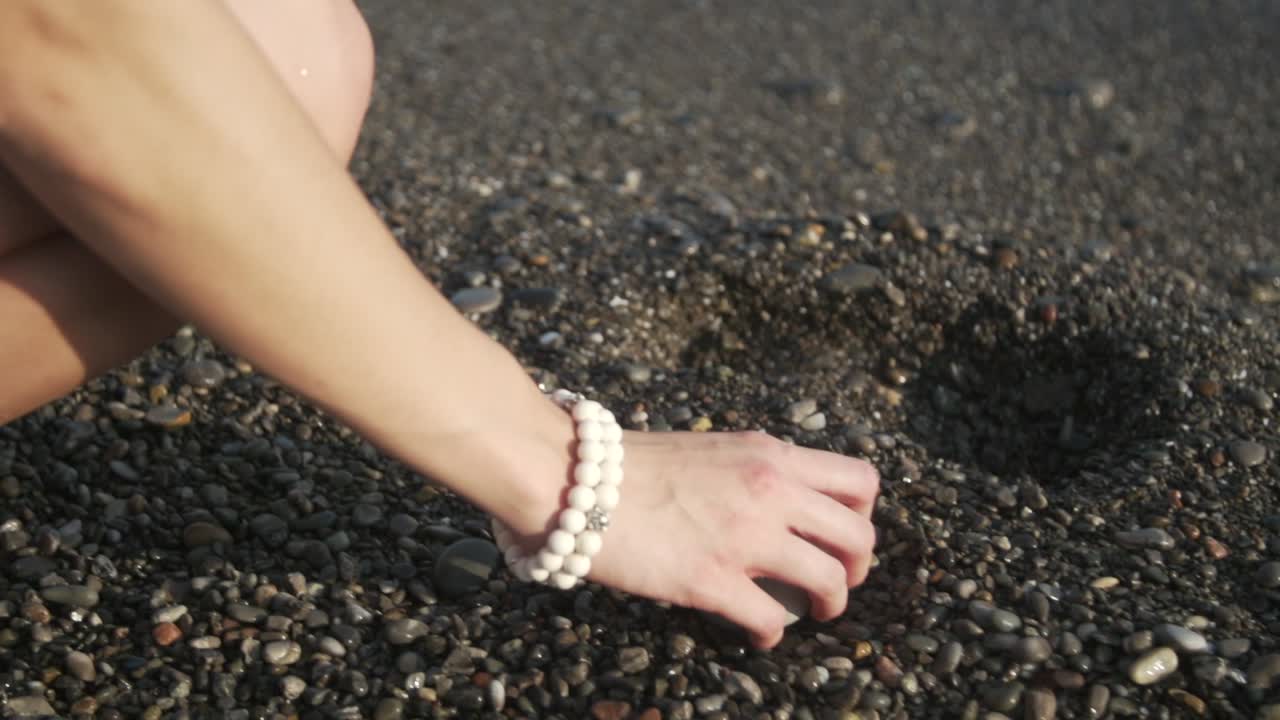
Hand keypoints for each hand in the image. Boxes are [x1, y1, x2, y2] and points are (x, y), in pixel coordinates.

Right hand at [516, 427, 879, 648]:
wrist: (573, 477)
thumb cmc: (630, 464)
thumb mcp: (711, 449)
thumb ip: (752, 471)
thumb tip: (777, 503)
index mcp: (770, 455)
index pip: (859, 481)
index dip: (862, 516)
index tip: (839, 534)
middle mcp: (770, 491)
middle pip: (859, 537)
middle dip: (857, 568)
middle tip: (834, 582)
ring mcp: (744, 537)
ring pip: (830, 582)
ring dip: (829, 605)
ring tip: (809, 613)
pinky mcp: (712, 580)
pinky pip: (772, 621)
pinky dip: (772, 636)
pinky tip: (756, 637)